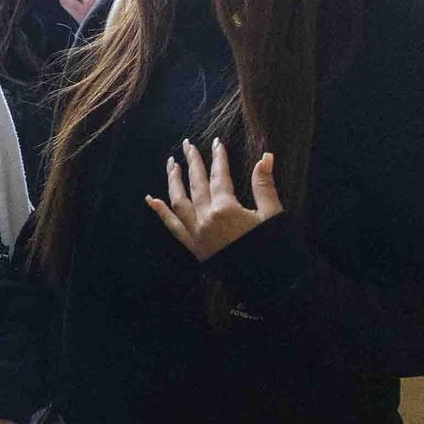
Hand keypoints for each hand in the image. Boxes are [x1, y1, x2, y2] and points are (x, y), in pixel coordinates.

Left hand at [148, 139, 282, 261]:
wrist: (265, 280)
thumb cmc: (273, 247)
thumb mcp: (273, 214)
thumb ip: (264, 185)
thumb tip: (266, 157)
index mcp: (225, 209)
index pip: (220, 177)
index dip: (219, 158)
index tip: (217, 143)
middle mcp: (205, 218)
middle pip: (196, 184)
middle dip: (192, 162)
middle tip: (187, 145)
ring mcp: (196, 232)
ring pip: (179, 201)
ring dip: (173, 181)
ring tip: (170, 163)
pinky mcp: (192, 246)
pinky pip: (172, 226)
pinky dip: (161, 212)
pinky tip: (151, 200)